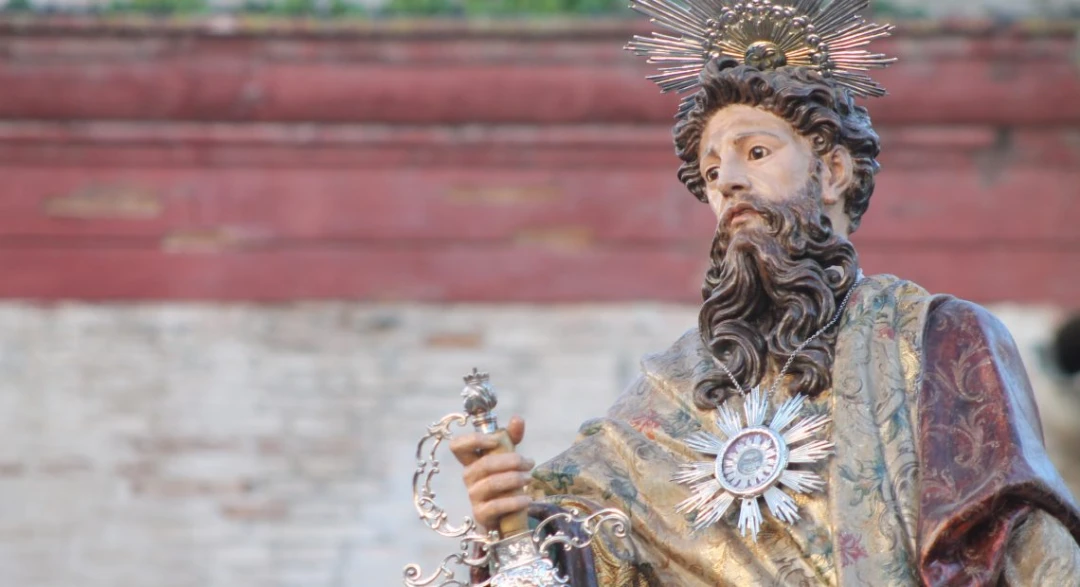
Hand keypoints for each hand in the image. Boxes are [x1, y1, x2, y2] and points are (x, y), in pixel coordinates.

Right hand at [449, 416, 533, 530]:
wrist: (504, 517)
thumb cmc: (504, 483)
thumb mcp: (508, 459)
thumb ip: (511, 438)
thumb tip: (517, 418)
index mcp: (472, 461)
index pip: (458, 446)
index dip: (473, 440)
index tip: (494, 441)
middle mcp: (469, 477)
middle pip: (484, 464)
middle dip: (511, 461)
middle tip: (529, 463)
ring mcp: (473, 496)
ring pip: (491, 483)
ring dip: (515, 479)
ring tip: (529, 478)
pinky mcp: (481, 514)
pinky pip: (496, 506)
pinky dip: (514, 501)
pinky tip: (527, 499)